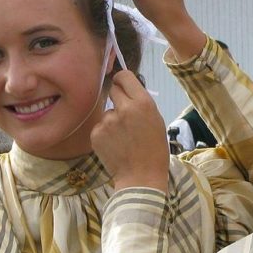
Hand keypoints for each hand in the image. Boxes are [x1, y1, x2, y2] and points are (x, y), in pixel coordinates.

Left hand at [91, 71, 169, 192]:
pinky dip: (105, 134)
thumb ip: (141, 103)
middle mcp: (124, 108)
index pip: (124, 76)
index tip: (122, 86)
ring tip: (123, 138)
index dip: (122, 81)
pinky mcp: (96, 133)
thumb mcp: (156, 120)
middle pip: (113, 90)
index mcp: (143, 103)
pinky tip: (115, 145)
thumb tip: (127, 91)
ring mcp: (108, 121)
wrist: (141, 177)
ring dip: (112, 120)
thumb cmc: (154, 150)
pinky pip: (100, 126)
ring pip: (107, 111)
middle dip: (118, 99)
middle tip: (125, 114)